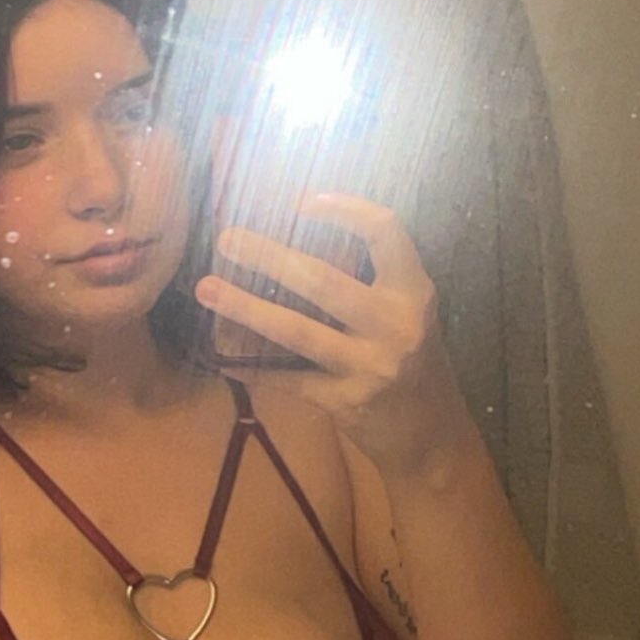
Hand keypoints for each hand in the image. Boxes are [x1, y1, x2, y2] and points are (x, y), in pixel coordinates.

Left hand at [195, 192, 472, 479]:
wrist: (434, 438)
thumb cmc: (415, 366)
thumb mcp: (409, 316)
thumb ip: (373, 285)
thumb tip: (299, 248)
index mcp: (413, 292)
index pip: (385, 231)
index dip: (344, 208)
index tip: (301, 202)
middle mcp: (395, 325)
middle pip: (323, 279)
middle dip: (268, 255)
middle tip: (226, 238)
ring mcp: (370, 366)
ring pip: (297, 331)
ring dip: (246, 308)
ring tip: (206, 289)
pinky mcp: (346, 403)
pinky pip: (288, 379)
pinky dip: (252, 367)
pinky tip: (222, 358)